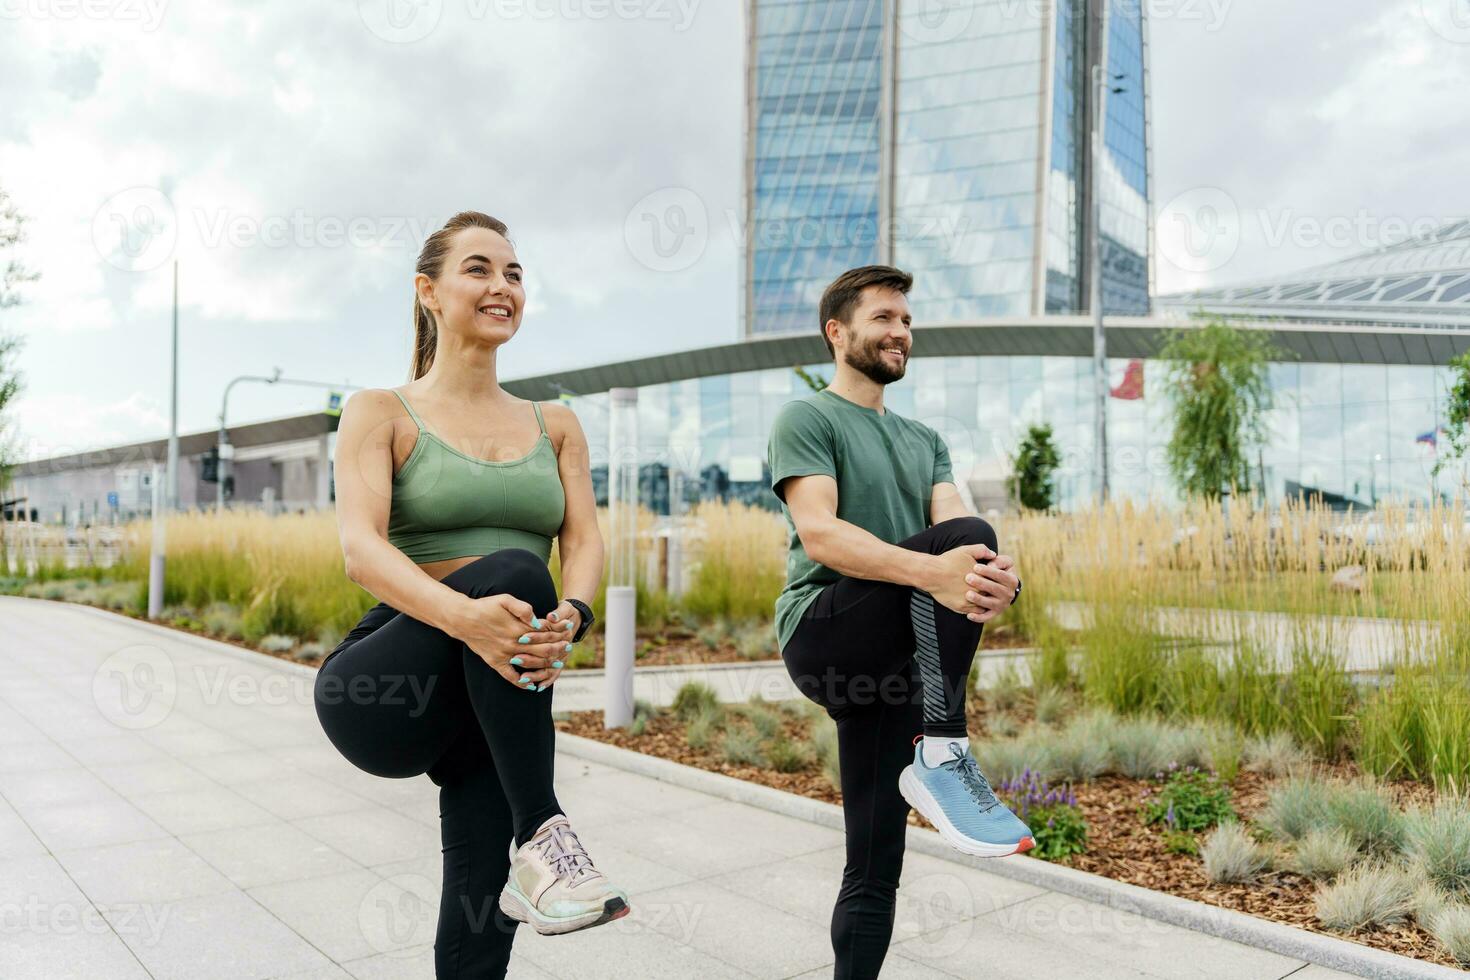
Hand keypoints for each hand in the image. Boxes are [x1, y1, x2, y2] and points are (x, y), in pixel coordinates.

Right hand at [455, 594, 571, 691]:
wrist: (462, 619)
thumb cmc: (484, 606)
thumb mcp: (504, 599)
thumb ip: (523, 608)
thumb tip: (537, 620)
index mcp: (518, 628)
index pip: (544, 632)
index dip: (558, 631)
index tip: (568, 629)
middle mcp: (513, 643)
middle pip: (542, 649)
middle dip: (558, 648)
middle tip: (569, 647)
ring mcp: (505, 655)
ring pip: (531, 663)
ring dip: (547, 664)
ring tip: (559, 663)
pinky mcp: (496, 662)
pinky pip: (511, 676)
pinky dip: (522, 683)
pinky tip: (531, 686)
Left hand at [520, 599, 582, 690]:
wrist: (573, 619)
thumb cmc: (565, 613)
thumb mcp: (564, 609)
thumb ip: (558, 613)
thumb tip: (551, 617)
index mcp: (564, 632)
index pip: (548, 636)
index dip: (535, 637)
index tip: (521, 638)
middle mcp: (565, 646)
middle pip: (547, 654)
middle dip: (531, 658)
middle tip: (515, 660)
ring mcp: (563, 656)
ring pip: (550, 667)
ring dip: (537, 674)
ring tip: (523, 679)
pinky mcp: (560, 663)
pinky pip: (554, 674)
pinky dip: (547, 681)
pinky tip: (537, 688)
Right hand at [925, 544, 1015, 623]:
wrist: (931, 573)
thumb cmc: (948, 561)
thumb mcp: (966, 551)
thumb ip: (982, 550)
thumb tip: (994, 554)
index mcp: (982, 577)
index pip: (994, 582)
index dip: (992, 580)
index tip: (990, 579)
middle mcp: (978, 590)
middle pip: (989, 594)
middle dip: (989, 591)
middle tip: (988, 589)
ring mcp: (970, 600)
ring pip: (983, 604)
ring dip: (983, 601)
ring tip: (981, 597)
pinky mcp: (961, 607)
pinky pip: (974, 611)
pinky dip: (976, 608)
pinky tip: (973, 602)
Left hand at [962, 548, 1018, 623]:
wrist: (999, 585)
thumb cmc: (997, 569)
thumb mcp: (1002, 562)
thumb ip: (998, 560)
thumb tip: (992, 564)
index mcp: (1012, 581)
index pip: (1000, 575)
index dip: (988, 571)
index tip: (975, 566)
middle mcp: (1009, 594)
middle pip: (995, 589)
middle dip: (981, 583)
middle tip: (968, 578)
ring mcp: (1002, 605)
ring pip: (990, 603)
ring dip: (979, 600)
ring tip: (968, 595)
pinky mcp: (994, 613)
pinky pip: (987, 617)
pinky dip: (978, 618)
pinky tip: (968, 615)